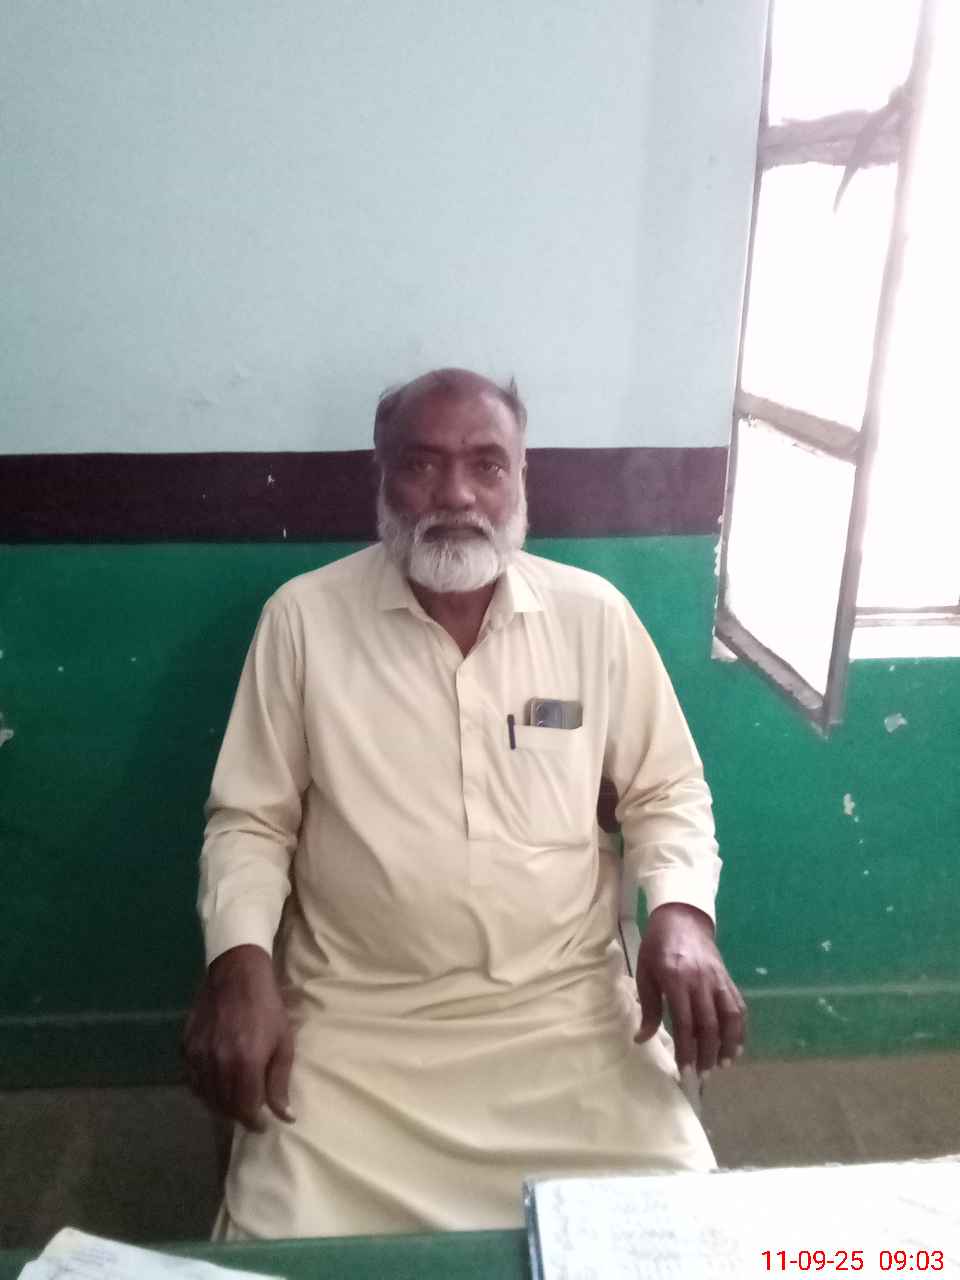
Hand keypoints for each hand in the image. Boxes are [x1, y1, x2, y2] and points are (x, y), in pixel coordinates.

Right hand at [182, 944, 295, 1130]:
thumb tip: (284, 1117)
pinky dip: (204, 1088)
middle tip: (249, 1111)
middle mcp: (218, 1064)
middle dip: (238, 1115)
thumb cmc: (267, 1006)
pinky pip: (192, 1080)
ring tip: (234, 1099)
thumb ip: (280, 1081)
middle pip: (224, 1107)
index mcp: (245, 1063)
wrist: (237, 973)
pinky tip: (216, 1082)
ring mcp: (198, 1056)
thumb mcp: (283, 1041)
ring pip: (205, 1097)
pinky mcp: (186, 1046)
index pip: (245, 1109)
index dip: (254, 1122)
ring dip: (220, 1104)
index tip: (262, 1124)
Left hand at [633, 903, 745, 1075]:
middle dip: (708, 1053)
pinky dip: (739, 1027)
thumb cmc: (657, 945)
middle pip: (710, 1024)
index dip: (687, 1049)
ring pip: (730, 1017)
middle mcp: (701, 981)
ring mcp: (718, 979)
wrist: (682, 916)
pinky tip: (736, 1044)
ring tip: (724, 1064)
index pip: (685, 1023)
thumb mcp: (645, 972)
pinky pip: (738, 1006)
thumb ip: (649, 1007)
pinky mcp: (727, 978)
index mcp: (676, 979)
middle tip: (704, 1074)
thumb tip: (642, 1039)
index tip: (685, 1071)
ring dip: (729, 1044)